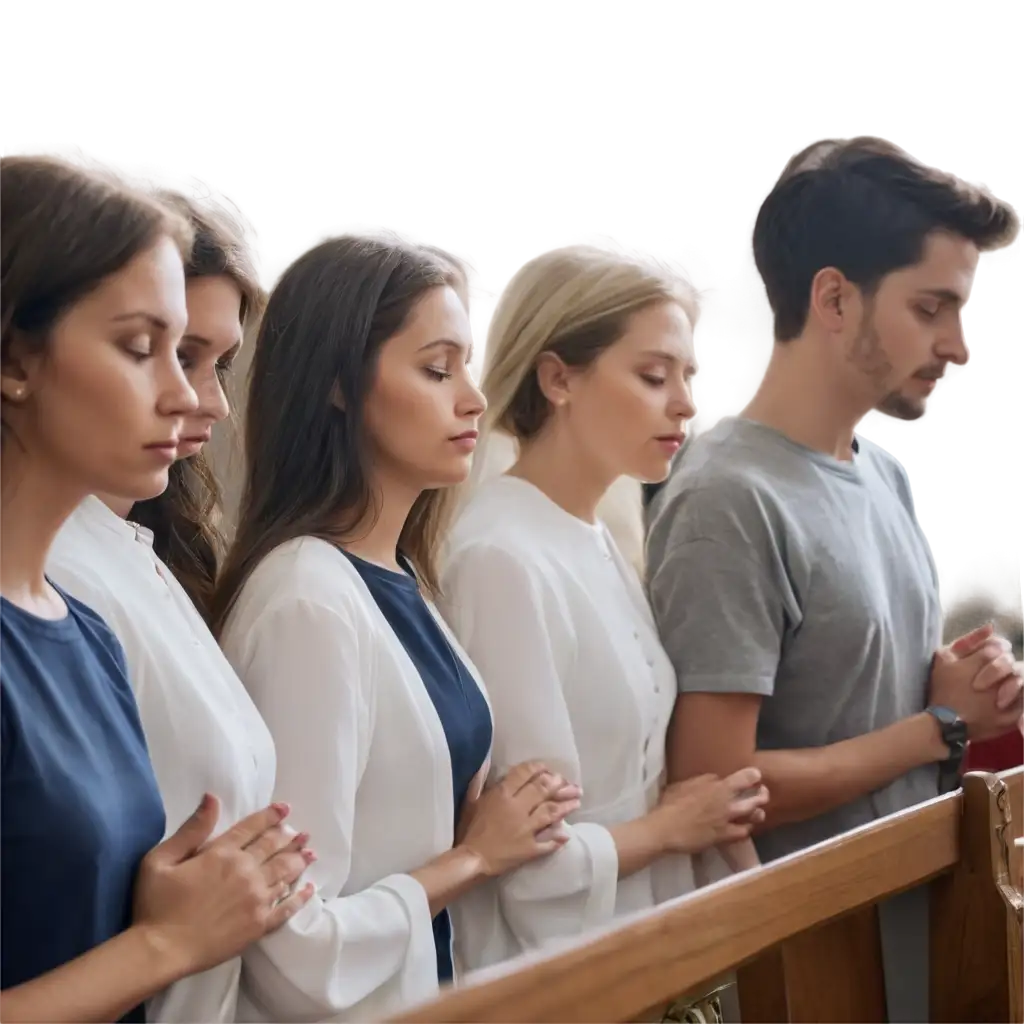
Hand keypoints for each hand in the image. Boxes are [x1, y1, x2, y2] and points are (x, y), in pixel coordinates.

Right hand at [133, 796, 316, 975]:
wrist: (161, 950)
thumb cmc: (156, 904)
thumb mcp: (161, 860)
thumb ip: (192, 829)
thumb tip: (213, 797)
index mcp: (222, 854)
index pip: (252, 828)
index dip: (270, 816)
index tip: (285, 809)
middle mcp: (245, 872)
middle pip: (274, 848)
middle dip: (290, 837)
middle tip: (304, 832)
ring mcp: (256, 899)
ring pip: (284, 873)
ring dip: (299, 860)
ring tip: (311, 852)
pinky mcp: (259, 925)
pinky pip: (286, 908)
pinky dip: (301, 897)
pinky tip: (310, 889)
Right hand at [455, 761, 581, 876]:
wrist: (471, 860)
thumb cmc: (469, 829)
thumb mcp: (471, 802)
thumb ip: (479, 782)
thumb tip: (485, 761)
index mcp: (502, 794)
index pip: (524, 773)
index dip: (538, 768)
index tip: (546, 768)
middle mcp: (517, 808)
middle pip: (542, 790)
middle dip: (558, 783)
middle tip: (568, 782)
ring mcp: (526, 829)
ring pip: (551, 812)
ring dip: (566, 805)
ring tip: (577, 800)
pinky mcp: (530, 848)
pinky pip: (548, 842)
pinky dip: (558, 838)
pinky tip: (567, 833)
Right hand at [650, 768, 768, 854]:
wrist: (665, 828)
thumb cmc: (669, 804)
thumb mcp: (683, 784)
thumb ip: (702, 781)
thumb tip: (713, 780)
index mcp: (716, 785)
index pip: (743, 777)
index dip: (752, 775)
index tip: (755, 775)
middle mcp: (726, 801)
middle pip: (754, 796)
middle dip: (762, 794)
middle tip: (763, 792)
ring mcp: (727, 819)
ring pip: (753, 815)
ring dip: (758, 812)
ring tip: (759, 812)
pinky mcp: (724, 836)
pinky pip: (743, 833)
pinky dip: (746, 830)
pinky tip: (746, 829)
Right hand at [931, 624, 1023, 739]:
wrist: (942, 724)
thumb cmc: (941, 688)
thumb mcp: (944, 658)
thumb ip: (968, 640)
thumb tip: (991, 626)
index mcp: (980, 663)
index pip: (1000, 646)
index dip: (995, 648)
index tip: (988, 655)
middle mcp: (997, 681)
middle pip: (1011, 663)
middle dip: (1002, 665)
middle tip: (990, 672)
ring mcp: (1006, 702)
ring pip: (1021, 682)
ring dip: (1012, 681)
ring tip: (999, 685)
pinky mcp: (1011, 718)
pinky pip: (1023, 704)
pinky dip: (1017, 698)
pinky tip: (1006, 698)